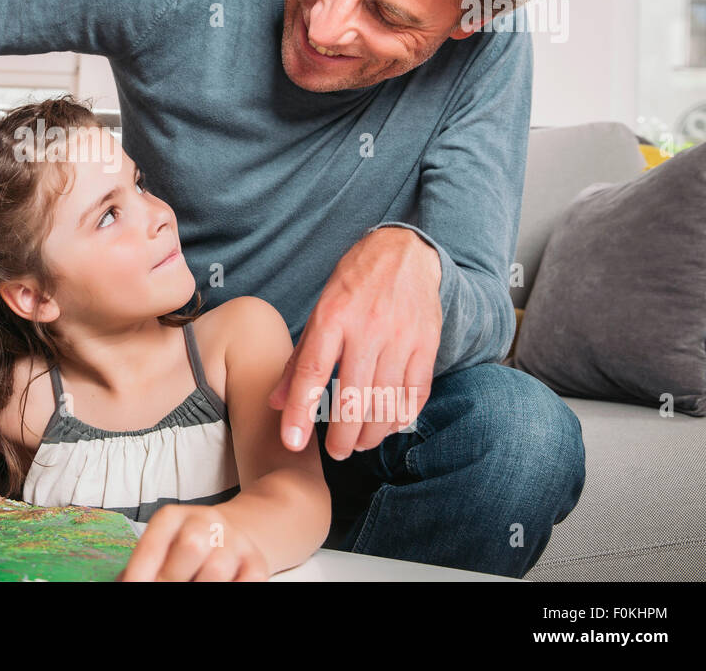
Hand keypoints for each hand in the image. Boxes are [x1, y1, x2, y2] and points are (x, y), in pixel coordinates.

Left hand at [115, 504, 269, 580]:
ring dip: (200, 586)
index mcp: (172, 517)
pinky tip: (218, 588)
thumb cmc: (186, 547)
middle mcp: (206, 522)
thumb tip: (126, 584)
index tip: (132, 587)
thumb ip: (146, 566)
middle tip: (165, 589)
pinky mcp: (257, 562)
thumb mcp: (162, 546)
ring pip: (217, 570)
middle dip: (172, 579)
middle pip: (190, 546)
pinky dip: (231, 589)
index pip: (152, 543)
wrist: (235, 532)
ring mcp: (234, 541)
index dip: (140, 572)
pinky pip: (248, 582)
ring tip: (191, 586)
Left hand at [268, 227, 441, 460]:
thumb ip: (299, 358)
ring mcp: (401, 336)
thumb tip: (277, 402)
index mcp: (332, 317)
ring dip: (371, 432)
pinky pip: (416, 391)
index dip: (299, 410)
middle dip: (342, 435)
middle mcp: (367, 328)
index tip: (292, 442)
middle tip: (336, 453)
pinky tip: (390, 426)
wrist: (404, 253)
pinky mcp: (428, 342)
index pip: (311, 372)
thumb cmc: (354, 283)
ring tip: (359, 444)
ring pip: (385, 400)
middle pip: (352, 396)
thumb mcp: (320, 310)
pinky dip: (402, 415)